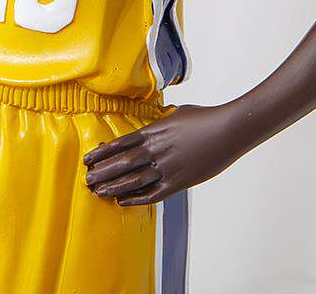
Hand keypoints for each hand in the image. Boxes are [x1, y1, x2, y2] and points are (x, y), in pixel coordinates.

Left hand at [83, 103, 237, 205]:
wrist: (228, 129)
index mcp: (154, 131)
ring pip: (133, 180)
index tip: (89, 159)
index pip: (121, 143)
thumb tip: (157, 118)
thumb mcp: (178, 113)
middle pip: (122, 163)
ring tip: (98, 192)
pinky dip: (136, 199)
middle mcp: (156, 150)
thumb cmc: (205, 118)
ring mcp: (167, 167)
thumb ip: (163, 119)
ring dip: (113, 187)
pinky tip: (122, 201)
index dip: (103, 153)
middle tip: (87, 179)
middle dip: (102, 172)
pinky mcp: (179, 181)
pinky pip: (153, 193)